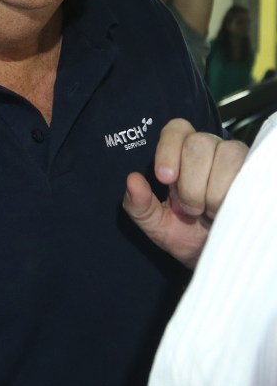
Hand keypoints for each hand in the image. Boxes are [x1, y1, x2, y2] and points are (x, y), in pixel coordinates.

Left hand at [123, 118, 247, 267]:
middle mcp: (210, 150)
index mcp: (180, 154)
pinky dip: (233, 194)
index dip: (168, 149)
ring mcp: (235, 160)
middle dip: (191, 182)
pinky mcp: (254, 173)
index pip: (177, 129)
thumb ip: (138, 205)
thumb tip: (132, 180)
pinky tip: (227, 209)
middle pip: (199, 142)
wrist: (215, 256)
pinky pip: (248, 169)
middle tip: (190, 209)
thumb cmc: (185, 235)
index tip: (165, 178)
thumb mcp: (155, 224)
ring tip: (211, 212)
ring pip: (226, 154)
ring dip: (214, 190)